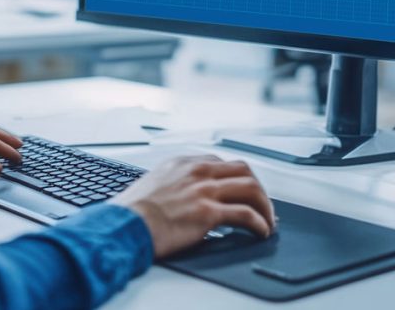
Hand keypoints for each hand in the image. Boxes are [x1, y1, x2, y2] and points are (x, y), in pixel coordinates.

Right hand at [112, 155, 274, 257]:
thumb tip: (183, 195)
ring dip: (265, 206)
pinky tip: (261, 231)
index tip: (242, 190)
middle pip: (243, 170)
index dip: (238, 178)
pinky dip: (259, 223)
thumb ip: (173, 182)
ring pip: (251, 188)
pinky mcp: (208, 212)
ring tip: (268, 220)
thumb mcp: (153, 182)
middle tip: (262, 204)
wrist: (126, 224)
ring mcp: (205, 190)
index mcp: (184, 163)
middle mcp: (198, 171)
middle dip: (257, 187)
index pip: (222, 163)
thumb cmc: (133, 210)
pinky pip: (246, 214)